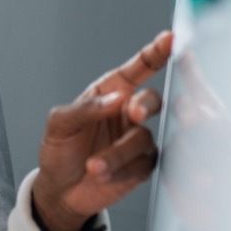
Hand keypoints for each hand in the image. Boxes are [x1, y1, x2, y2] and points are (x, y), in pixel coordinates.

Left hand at [32, 30, 172, 230]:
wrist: (60, 191)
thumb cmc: (59, 150)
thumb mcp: (60, 125)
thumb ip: (85, 109)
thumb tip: (115, 99)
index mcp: (111, 92)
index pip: (138, 68)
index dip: (155, 53)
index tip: (170, 39)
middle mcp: (128, 113)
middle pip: (152, 100)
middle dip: (145, 105)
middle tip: (133, 113)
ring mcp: (137, 140)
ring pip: (144, 139)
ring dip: (118, 154)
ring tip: (93, 166)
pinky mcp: (142, 166)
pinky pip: (144, 165)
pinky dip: (122, 172)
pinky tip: (104, 176)